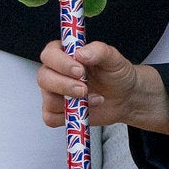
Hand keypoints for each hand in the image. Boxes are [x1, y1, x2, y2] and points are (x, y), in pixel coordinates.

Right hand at [36, 39, 168, 132]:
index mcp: (66, 53)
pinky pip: (50, 118)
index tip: (79, 70)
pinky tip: (84, 109)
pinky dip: (68, 117)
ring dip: (71, 102)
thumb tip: (80, 53)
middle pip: (43, 77)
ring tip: (92, 97)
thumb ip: (98, 50)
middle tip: (84, 88)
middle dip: (64, 85)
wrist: (125, 96)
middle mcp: (57, 72)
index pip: (49, 54)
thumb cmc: (116, 74)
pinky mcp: (58, 111)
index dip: (61, 63)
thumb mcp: (113, 58)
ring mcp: (56, 93)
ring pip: (48, 99)